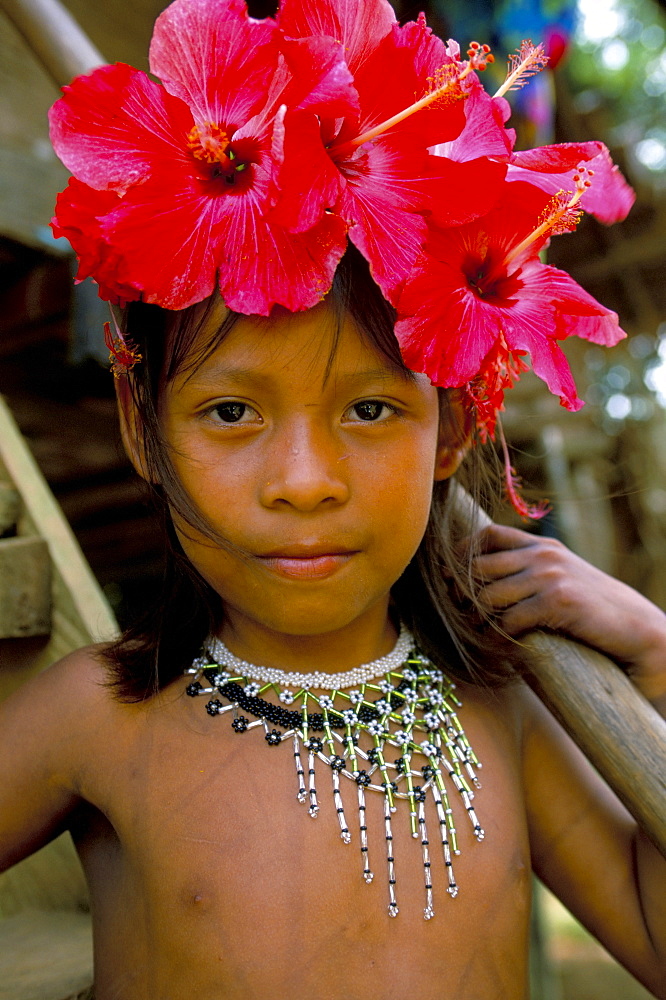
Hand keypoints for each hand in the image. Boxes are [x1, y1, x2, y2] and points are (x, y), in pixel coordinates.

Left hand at [466, 524, 665, 703]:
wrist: (635, 626)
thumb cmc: (592, 609)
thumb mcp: (561, 577)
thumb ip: (529, 571)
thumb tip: (479, 583)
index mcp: (542, 546)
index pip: (488, 534)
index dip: (462, 554)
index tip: (450, 578)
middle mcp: (543, 555)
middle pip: (479, 567)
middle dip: (462, 593)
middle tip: (458, 614)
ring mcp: (550, 576)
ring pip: (488, 596)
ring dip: (476, 620)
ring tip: (477, 633)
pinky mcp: (556, 602)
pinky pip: (508, 620)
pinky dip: (497, 638)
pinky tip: (499, 647)